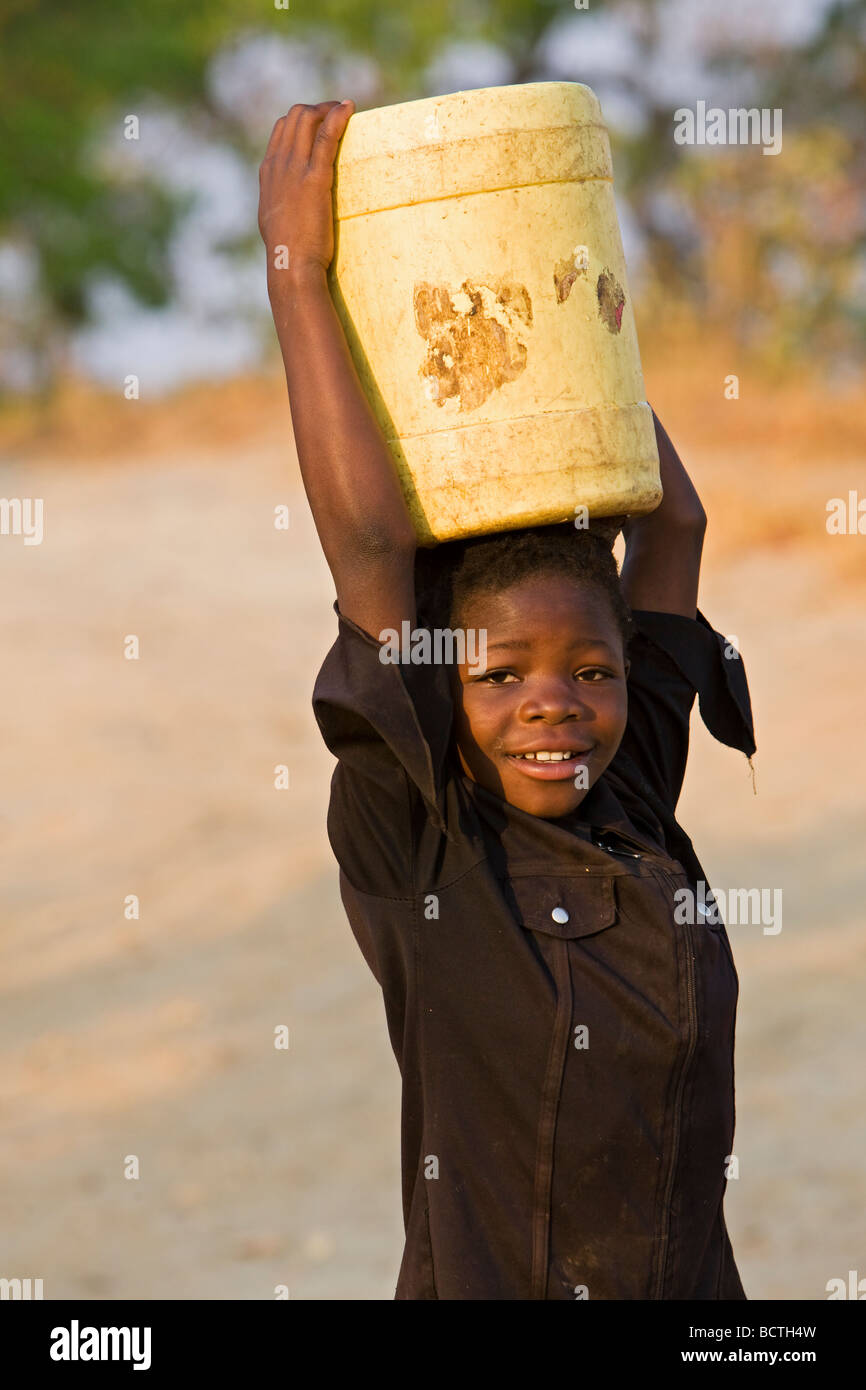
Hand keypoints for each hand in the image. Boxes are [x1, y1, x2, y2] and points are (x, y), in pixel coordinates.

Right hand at [258, 100, 354, 283]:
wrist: (291, 266)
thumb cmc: (288, 253)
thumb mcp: (274, 220)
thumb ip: (279, 202)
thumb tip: (286, 201)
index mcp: (268, 173)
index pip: (282, 129)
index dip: (302, 120)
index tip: (322, 123)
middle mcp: (278, 165)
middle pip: (294, 117)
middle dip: (318, 109)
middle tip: (338, 114)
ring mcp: (294, 169)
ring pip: (307, 118)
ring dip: (329, 108)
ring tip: (346, 110)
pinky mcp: (314, 178)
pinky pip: (326, 136)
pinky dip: (338, 117)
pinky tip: (350, 109)